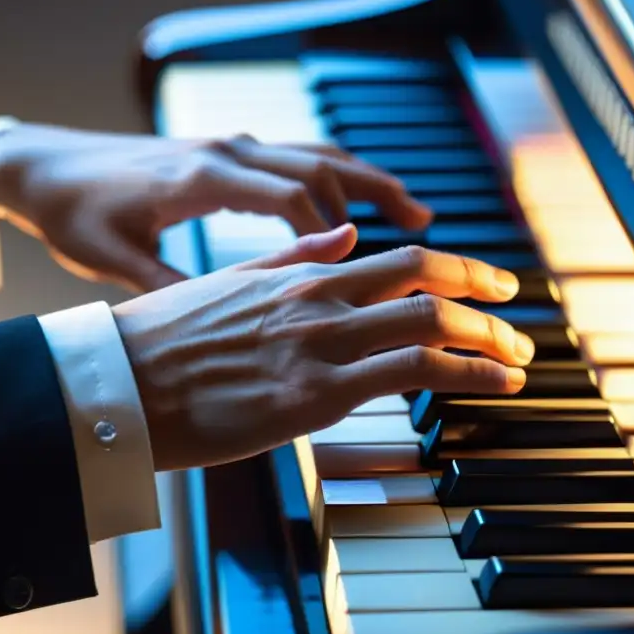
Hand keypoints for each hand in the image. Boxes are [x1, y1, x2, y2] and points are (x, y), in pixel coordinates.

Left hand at [0, 125, 431, 291]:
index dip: (336, 232)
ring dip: (369, 184)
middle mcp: (225, 153)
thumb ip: (174, 282)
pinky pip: (297, 160)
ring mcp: (229, 148)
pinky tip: (357, 207)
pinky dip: (337, 180)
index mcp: (202, 178)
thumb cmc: (76, 213)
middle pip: (322, 166)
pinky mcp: (225, 154)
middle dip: (381, 198)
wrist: (41, 167)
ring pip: (318, 157)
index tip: (371, 271)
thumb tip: (224, 317)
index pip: (292, 196)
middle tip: (431, 233)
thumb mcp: (116, 258)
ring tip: (418, 215)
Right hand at [111, 226, 533, 470]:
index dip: (459, 267)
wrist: (115, 385)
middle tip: (517, 322)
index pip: (401, 259)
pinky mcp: (313, 396)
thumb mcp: (229, 282)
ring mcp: (319, 346)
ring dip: (488, 340)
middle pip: (429, 285)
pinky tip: (493, 384)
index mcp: (300, 276)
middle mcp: (319, 302)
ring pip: (430, 325)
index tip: (491, 281)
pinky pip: (410, 375)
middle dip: (486, 300)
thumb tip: (342, 237)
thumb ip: (293, 259)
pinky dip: (466, 373)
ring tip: (518, 359)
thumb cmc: (163, 342)